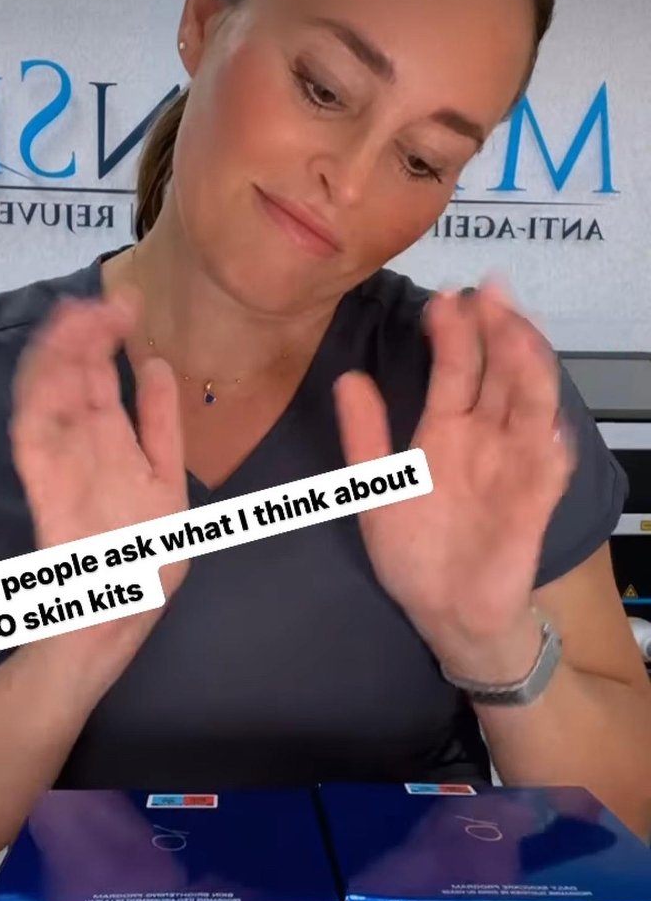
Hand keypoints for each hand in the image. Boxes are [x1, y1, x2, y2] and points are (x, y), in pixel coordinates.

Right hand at [9, 292, 189, 647]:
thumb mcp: (167, 484)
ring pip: (49, 401)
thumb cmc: (143, 560)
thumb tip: (157, 363)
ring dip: (57, 359)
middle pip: (72, 382)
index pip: (101, 381)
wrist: (119, 618)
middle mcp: (85, 452)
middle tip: (95, 300)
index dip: (108, 340)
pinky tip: (51, 371)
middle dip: (81, 339)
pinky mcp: (48, 496)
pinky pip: (35, 444)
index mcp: (113, 448)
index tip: (125, 302)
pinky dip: (39, 406)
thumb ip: (161, 425)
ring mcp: (64, 470)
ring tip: (71, 320)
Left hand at [333, 281, 576, 681]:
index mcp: (445, 430)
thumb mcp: (377, 490)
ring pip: (528, 406)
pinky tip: (547, 421)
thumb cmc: (414, 550)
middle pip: (498, 373)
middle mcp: (485, 438)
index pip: (456, 368)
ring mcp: (513, 466)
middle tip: (488, 290)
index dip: (453, 333)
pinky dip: (551, 444)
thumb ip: (365, 436)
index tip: (442, 297)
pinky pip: (548, 469)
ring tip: (516, 331)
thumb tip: (349, 378)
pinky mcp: (533, 503)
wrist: (443, 610)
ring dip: (527, 369)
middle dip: (497, 331)